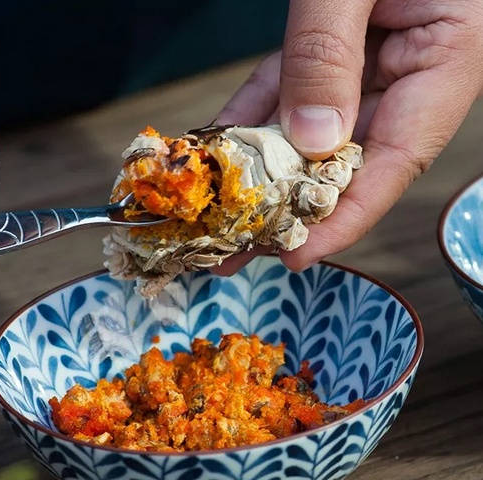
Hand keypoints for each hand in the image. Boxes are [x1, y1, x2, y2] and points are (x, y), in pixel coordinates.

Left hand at [216, 0, 482, 271]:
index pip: (392, 163)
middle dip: (285, 209)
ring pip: (310, 132)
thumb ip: (330, 51)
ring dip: (259, 175)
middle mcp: (411, 70)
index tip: (294, 255)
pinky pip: (290, 90)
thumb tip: (312, 139)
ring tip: (211, 217)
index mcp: (447, 57)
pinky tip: (216, 151)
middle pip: (345, 160)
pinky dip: (252, 120)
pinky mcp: (336, 44)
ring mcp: (372, 59)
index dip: (343, 217)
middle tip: (228, 250)